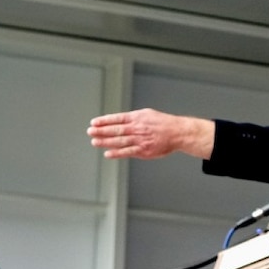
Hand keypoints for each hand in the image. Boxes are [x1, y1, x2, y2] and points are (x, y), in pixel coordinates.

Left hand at [87, 108, 214, 159]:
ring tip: (95, 142)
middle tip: (90, 132)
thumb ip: (133, 118)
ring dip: (105, 142)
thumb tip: (118, 121)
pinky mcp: (144, 150)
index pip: (117, 118)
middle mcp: (138, 128)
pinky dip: (117, 153)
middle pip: (116, 130)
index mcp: (138, 117)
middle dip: (101, 131)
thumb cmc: (163, 123)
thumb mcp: (147, 114)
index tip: (94, 122)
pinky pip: (128, 152)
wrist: (178, 132)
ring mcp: (140, 139)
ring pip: (120, 141)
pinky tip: (108, 153)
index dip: (104, 120)